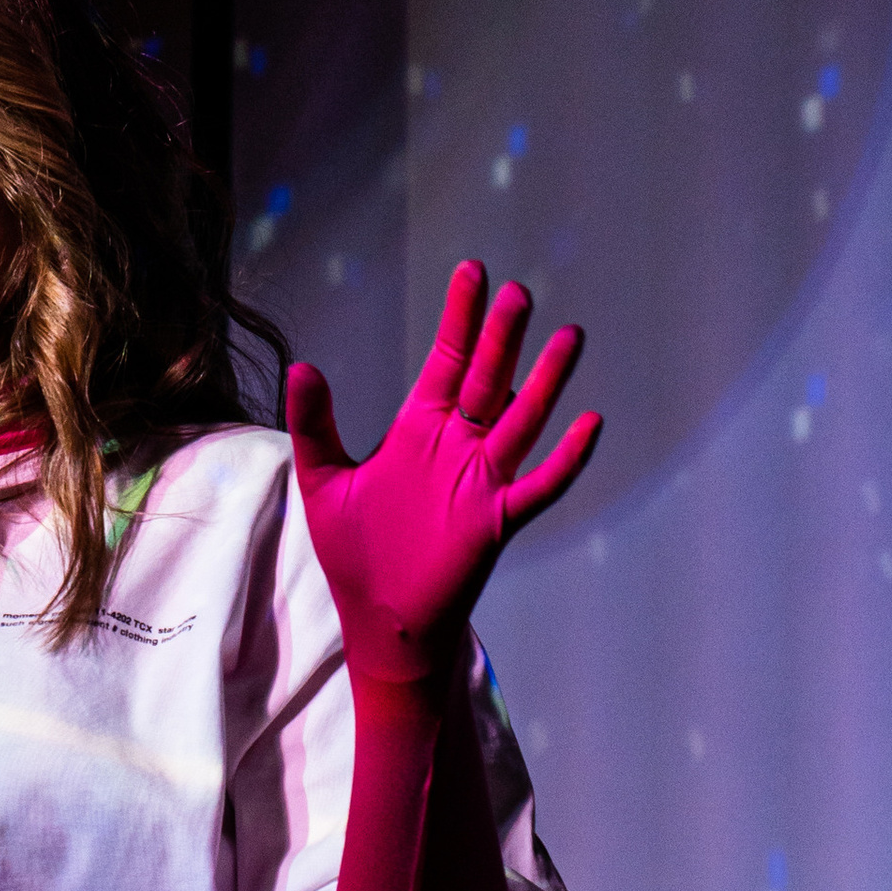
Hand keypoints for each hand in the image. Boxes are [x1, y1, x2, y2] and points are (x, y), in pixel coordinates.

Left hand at [288, 260, 600, 688]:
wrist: (379, 621)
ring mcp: (482, 481)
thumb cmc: (356, 552)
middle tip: (518, 291)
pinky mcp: (496, 522)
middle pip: (487, 378)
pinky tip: (589, 425)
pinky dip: (566, 458)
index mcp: (419, 428)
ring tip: (569, 337)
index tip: (472, 270)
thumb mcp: (323, 480)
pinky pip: (539, 486)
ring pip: (521, 420)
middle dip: (502, 336)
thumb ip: (314, 424)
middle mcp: (457, 446)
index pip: (446, 359)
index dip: (460, 317)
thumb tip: (302, 365)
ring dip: (544, 382)